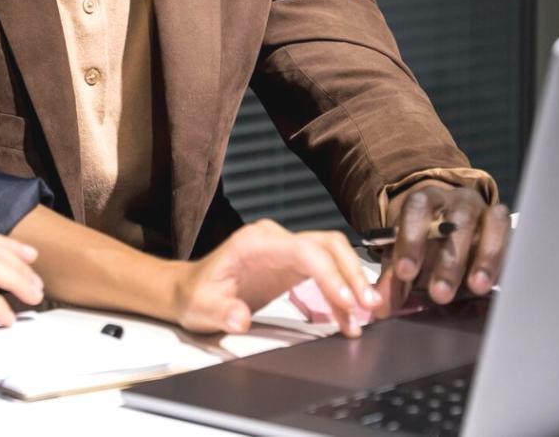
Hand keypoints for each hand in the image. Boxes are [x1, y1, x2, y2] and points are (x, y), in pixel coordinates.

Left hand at [171, 219, 380, 337]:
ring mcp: (285, 249)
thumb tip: (239, 318)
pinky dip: (339, 293)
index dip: (330, 274)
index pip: (305, 250)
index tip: (347, 302)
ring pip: (332, 255)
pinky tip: (346, 318)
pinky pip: (326, 271)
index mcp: (255, 242)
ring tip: (366, 316)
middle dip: (352, 274)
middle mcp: (275, 239)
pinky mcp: (292, 264)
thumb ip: (221, 312)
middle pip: (327, 245)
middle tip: (370, 307)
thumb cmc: (195, 295)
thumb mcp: (202, 307)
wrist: (189, 291)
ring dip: (352, 282)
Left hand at [374, 185, 509, 315]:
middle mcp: (455, 201)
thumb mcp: (406, 260)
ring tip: (476, 287)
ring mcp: (483, 211)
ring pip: (486, 226)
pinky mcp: (504, 226)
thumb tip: (378, 307)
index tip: (404, 272)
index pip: (416, 208)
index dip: (410, 239)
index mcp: (424, 201)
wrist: (451, 233)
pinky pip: (509, 236)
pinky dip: (501, 258)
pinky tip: (494, 281)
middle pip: (454, 222)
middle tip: (439, 294)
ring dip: (482, 258)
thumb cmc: (425, 247)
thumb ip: (393, 282)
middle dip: (448, 260)